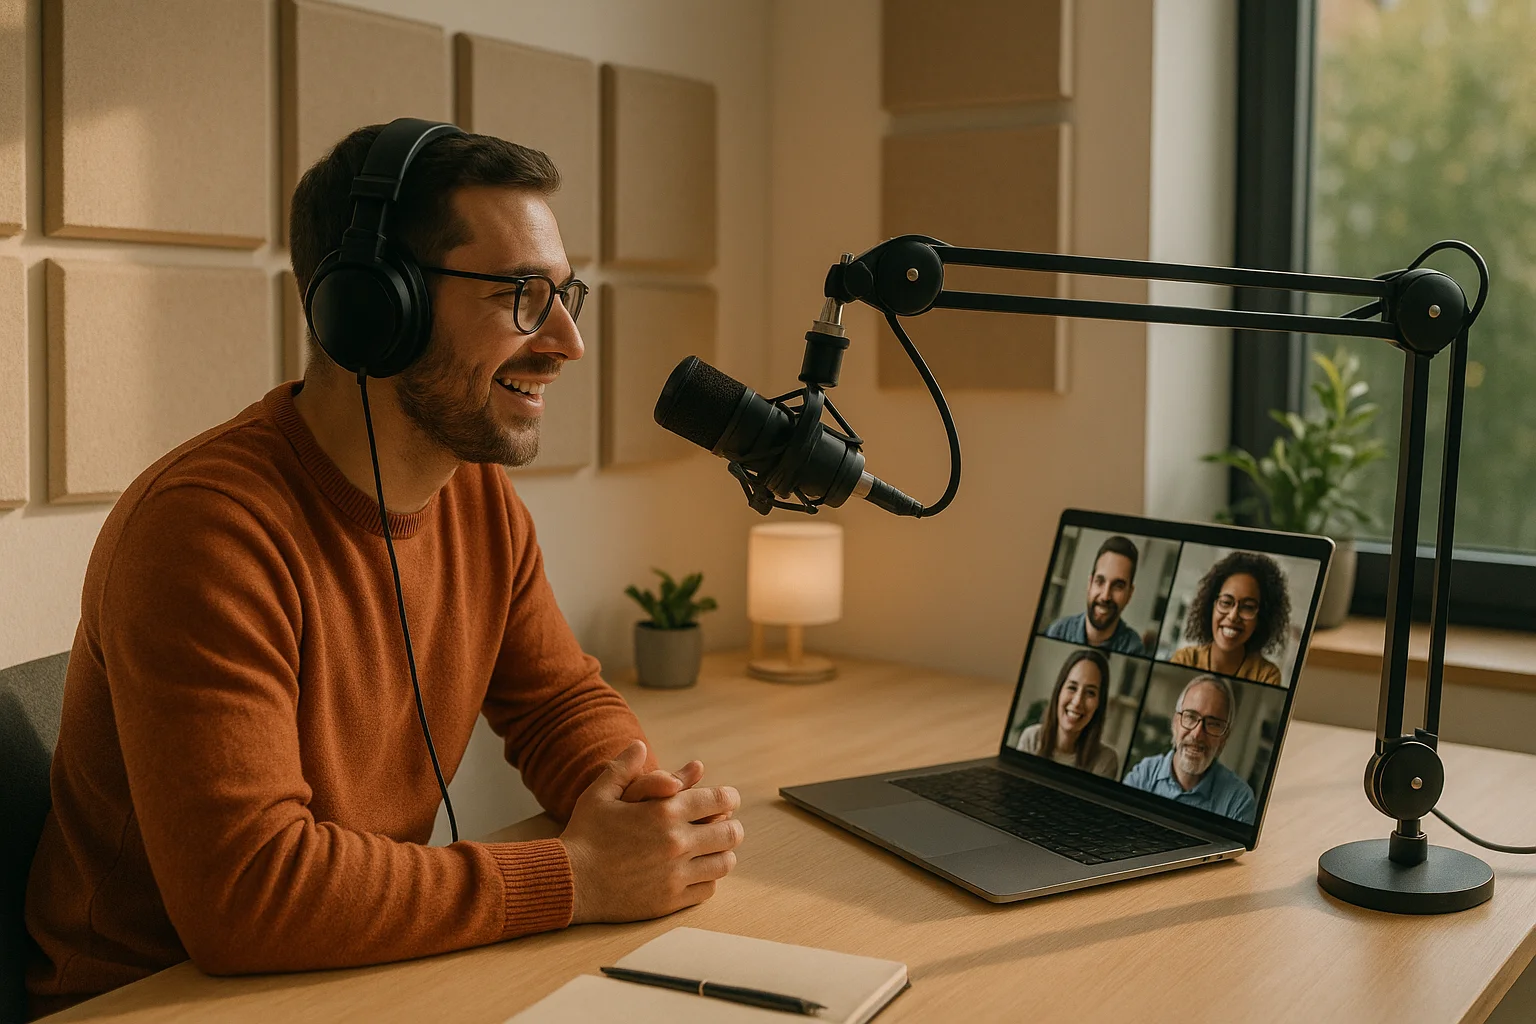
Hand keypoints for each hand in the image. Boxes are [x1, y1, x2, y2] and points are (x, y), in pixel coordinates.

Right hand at [561, 741, 743, 923]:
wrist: (570, 881)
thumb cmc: (584, 834)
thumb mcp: (600, 794)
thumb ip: (623, 768)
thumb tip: (638, 745)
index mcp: (665, 811)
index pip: (719, 800)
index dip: (729, 798)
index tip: (729, 799)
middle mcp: (677, 842)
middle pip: (730, 834)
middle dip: (731, 827)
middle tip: (726, 826)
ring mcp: (676, 874)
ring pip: (724, 863)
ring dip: (722, 854)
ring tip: (714, 850)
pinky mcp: (671, 900)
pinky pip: (707, 889)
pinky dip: (708, 880)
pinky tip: (697, 873)